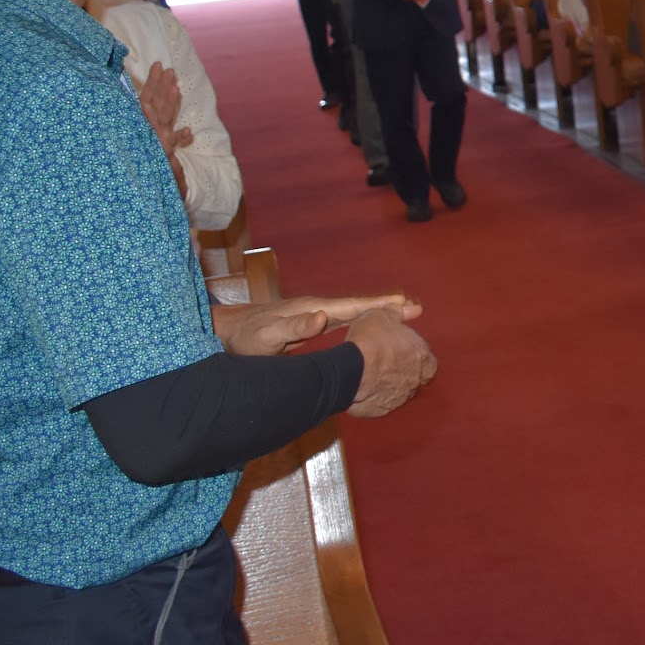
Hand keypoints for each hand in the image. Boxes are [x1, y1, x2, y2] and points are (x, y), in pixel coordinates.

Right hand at [137, 62, 182, 145]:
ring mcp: (157, 136)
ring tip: (176, 88)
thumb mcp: (160, 122)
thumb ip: (166, 106)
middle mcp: (150, 124)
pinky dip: (180, 136)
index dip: (152, 81)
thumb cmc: (155, 142)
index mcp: (145, 117)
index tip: (158, 65)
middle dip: (161, 86)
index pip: (147, 96)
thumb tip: (174, 86)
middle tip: (169, 70)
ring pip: (164, 116)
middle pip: (156, 102)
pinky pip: (173, 141)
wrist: (154, 167)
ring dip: (170, 103)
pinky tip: (188, 130)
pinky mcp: (165, 149)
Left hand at [217, 293, 420, 356]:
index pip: (352, 305)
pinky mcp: (311, 323)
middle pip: (359, 305)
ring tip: (406, 313)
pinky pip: (346, 320)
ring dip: (380, 312)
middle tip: (418, 307)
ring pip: (354, 311)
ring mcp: (315, 314)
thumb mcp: (265, 338)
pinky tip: (374, 325)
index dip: (379, 305)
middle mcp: (318, 308)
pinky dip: (364, 319)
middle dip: (388, 305)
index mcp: (312, 309)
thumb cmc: (244, 340)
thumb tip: (322, 317)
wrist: (225, 333)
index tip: (405, 304)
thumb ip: (292, 329)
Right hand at [345, 308, 437, 416]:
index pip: (430, 362)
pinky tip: (367, 390)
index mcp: (421, 355)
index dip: (418, 358)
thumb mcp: (382, 315)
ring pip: (400, 392)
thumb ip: (396, 313)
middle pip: (417, 378)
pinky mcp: (384, 409)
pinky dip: (378, 397)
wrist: (353, 369)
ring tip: (375, 379)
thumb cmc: (371, 339)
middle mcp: (416, 378)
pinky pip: (384, 403)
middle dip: (406, 373)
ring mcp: (401, 396)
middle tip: (389, 367)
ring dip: (392, 386)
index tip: (405, 354)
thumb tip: (409, 308)